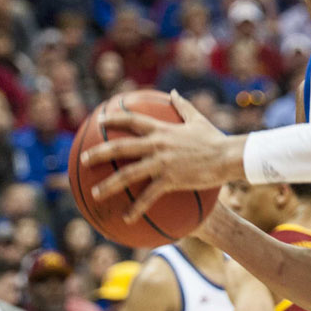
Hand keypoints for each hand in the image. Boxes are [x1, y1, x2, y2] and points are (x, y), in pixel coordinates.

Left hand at [81, 92, 245, 222]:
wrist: (227, 156)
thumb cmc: (214, 138)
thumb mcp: (197, 119)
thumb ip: (182, 106)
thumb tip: (173, 93)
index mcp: (162, 129)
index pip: (132, 120)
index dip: (114, 118)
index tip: (99, 120)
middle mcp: (157, 145)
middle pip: (120, 148)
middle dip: (99, 153)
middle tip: (83, 160)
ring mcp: (162, 163)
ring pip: (128, 174)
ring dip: (109, 184)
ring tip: (95, 193)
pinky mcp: (170, 180)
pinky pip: (148, 196)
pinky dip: (136, 208)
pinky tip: (126, 217)